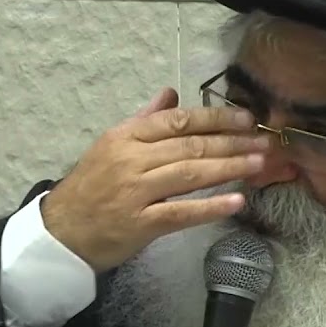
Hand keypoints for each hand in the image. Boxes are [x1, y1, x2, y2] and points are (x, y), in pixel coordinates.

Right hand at [41, 87, 268, 272]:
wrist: (61, 232)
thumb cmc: (90, 187)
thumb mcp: (111, 145)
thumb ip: (144, 119)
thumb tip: (171, 94)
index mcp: (124, 136)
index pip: (176, 121)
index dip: (214, 118)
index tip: (244, 118)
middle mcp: (130, 160)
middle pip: (189, 146)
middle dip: (231, 142)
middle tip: (264, 141)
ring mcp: (135, 192)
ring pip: (189, 175)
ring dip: (228, 168)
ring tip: (258, 163)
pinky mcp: (141, 224)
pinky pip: (181, 212)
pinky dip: (210, 207)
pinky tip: (236, 201)